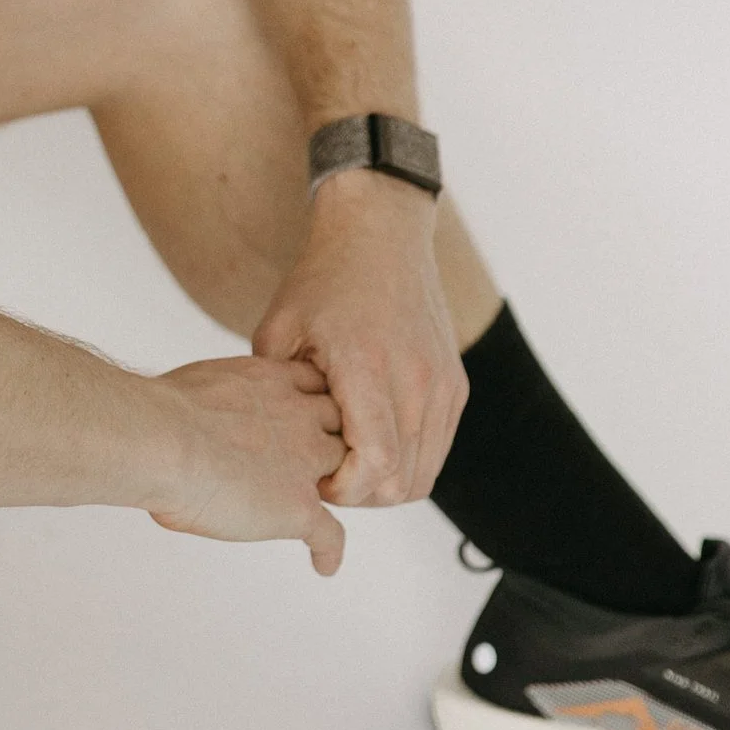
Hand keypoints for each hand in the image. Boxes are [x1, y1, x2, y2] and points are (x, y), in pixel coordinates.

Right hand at [148, 353, 348, 572]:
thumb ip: (215, 403)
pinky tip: (324, 564)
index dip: (316, 402)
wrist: (163, 441)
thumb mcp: (198, 387)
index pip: (317, 385)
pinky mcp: (298, 506)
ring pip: (347, 474)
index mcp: (272, 382)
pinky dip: (329, 550)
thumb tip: (193, 422)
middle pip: (342, 426)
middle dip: (335, 440)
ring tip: (331, 507)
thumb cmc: (161, 414)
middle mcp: (299, 418)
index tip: (309, 415)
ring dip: (341, 488)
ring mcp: (304, 464)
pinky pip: (330, 533)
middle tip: (320, 461)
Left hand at [252, 173, 465, 507]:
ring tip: (348, 456)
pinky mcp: (455, 384)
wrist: (380, 235)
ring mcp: (442, 384)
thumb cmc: (323, 281)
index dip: (344, 490)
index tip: (315, 478)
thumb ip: (275, 392)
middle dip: (360, 493)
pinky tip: (373, 438)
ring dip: (385, 481)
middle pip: (401, 481)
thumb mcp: (278, 331)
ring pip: (424, 473)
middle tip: (327, 472)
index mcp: (368, 367)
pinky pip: (437, 447)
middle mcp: (416, 380)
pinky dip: (409, 460)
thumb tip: (274, 447)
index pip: (376, 466)